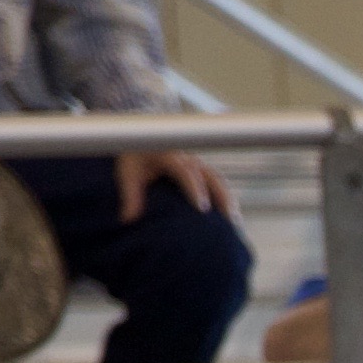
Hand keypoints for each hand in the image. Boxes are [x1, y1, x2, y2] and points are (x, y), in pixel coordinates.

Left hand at [117, 150, 232, 224]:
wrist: (142, 140)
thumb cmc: (135, 156)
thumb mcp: (127, 171)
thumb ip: (130, 194)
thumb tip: (128, 219)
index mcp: (169, 155)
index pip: (186, 172)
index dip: (195, 189)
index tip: (202, 208)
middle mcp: (188, 159)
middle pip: (212, 176)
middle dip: (223, 197)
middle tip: (230, 219)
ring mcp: (198, 165)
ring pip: (219, 181)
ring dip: (229, 201)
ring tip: (235, 222)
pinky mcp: (202, 172)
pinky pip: (218, 184)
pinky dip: (225, 200)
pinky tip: (230, 218)